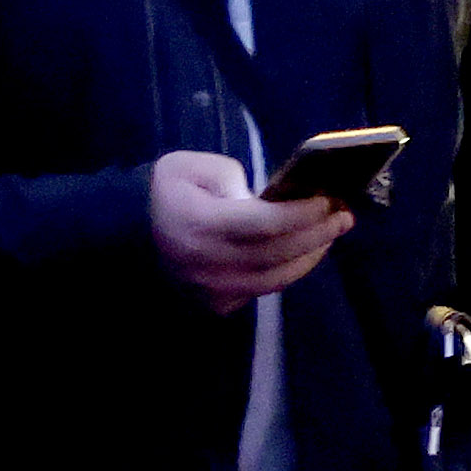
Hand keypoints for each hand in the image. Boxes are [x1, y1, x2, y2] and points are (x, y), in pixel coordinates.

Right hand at [148, 149, 344, 307]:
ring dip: (310, 256)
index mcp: (201, 223)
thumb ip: (233, 178)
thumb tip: (273, 200)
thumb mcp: (193, 167)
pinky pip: (262, 291)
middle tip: (343, 216)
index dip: (303, 213)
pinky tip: (304, 253)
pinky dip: (288, 272)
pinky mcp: (215, 303)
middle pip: (278, 253)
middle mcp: (207, 262)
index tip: (329, 201)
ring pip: (276, 279)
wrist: (128, 233)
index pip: (266, 223)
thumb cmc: (166, 192)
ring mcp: (211, 288)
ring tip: (330, 234)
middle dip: (318, 234)